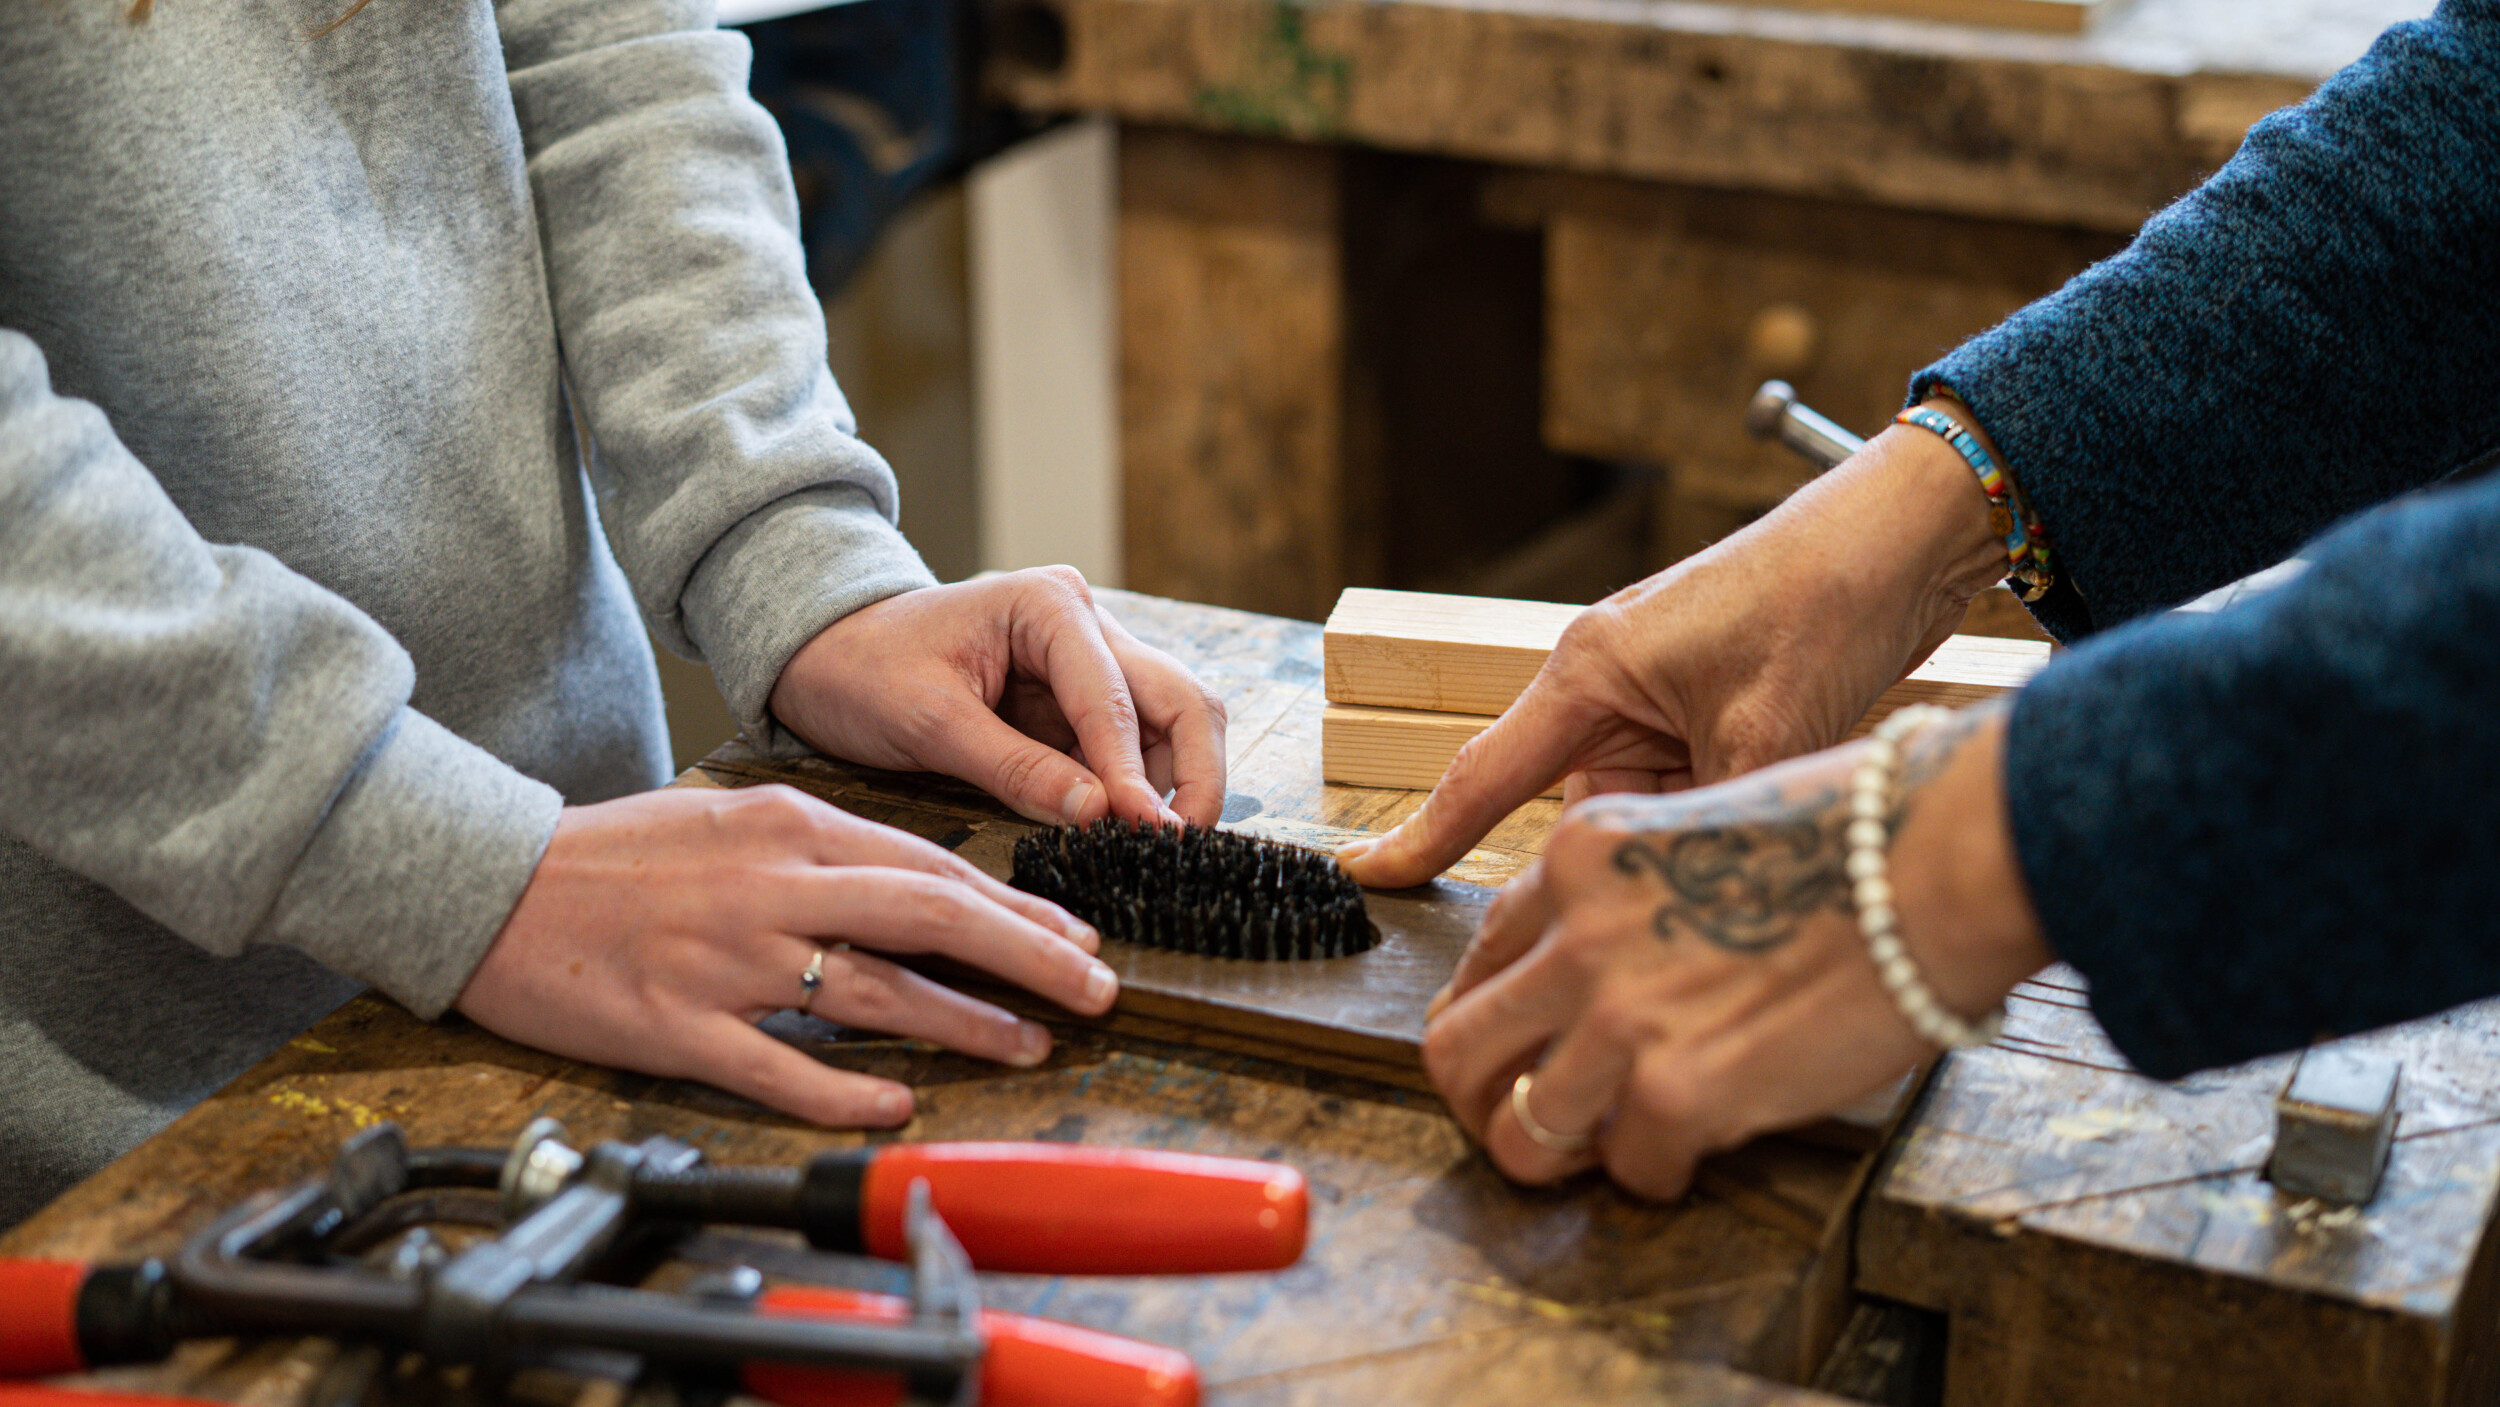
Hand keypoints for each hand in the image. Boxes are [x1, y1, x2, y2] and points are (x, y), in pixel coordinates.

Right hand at [455, 784, 1119, 1125]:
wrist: (491, 881)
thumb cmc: (613, 853)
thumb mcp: (728, 816)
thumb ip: (818, 845)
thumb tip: (912, 879)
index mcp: (788, 827)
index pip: (931, 865)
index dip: (1017, 905)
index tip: (1078, 933)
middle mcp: (772, 886)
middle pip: (931, 916)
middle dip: (1030, 953)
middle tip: (1097, 986)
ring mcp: (728, 959)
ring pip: (875, 991)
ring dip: (965, 1021)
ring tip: (1029, 1043)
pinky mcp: (680, 1026)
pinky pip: (781, 1066)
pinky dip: (846, 1089)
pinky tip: (896, 1104)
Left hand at [770, 567, 1228, 827]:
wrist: (825, 651)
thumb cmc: (864, 669)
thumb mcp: (929, 722)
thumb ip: (1014, 767)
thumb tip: (1097, 815)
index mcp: (1049, 607)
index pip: (1114, 699)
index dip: (1135, 774)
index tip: (1147, 835)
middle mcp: (1087, 624)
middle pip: (1180, 698)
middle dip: (1193, 774)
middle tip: (1181, 847)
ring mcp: (1091, 661)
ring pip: (1174, 721)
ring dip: (1176, 784)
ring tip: (1157, 851)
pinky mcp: (1079, 702)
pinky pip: (1136, 746)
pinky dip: (1144, 790)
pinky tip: (1129, 835)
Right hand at [1340, 411, 2014, 889]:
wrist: (1906, 538)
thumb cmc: (1824, 604)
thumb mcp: (1764, 735)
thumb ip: (1704, 826)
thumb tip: (1683, 908)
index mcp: (1590, 669)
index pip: (1483, 776)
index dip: (1423, 839)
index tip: (1365, 880)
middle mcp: (1607, 679)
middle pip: (1576, 805)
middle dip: (1626, 851)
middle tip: (1678, 878)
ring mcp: (1653, 693)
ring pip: (1637, 804)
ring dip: (1686, 826)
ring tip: (1759, 801)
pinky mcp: (1700, 704)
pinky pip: (1681, 784)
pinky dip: (1716, 805)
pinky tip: (1772, 803)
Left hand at [1420, 706, 2049, 1197]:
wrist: (1938, 862)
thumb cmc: (1859, 836)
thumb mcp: (1703, 820)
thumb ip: (1640, 892)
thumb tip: (1618, 963)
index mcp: (1579, 859)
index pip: (1483, 954)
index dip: (1496, 1015)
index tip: (1522, 1048)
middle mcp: (1577, 935)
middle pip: (1457, 1048)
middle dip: (1480, 1101)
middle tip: (1524, 1125)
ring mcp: (1618, 1016)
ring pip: (1519, 1130)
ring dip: (1558, 1156)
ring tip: (1608, 1154)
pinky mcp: (1676, 1090)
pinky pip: (1631, 1169)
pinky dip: (1661, 1173)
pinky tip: (1699, 1149)